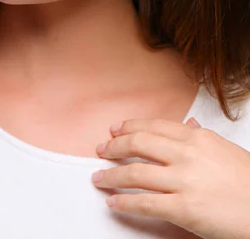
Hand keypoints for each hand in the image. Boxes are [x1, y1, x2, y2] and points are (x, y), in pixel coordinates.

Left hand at [91, 116, 249, 238]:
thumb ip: (201, 136)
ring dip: (112, 175)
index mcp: (197, 138)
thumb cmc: (248, 182)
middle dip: (115, 147)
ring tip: (99, 178)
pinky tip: (113, 202)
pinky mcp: (184, 209)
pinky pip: (145, 203)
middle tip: (101, 150)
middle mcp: (187, 155)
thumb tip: (188, 124)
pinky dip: (125, 202)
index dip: (130, 127)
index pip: (154, 126)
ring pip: (136, 172)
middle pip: (139, 144)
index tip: (116, 130)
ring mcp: (184, 181)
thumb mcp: (224, 149)